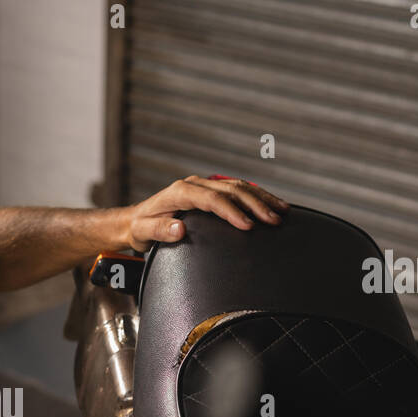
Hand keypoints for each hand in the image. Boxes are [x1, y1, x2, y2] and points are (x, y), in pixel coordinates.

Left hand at [122, 175, 289, 252]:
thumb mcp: (142, 232)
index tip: (248, 225)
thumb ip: (159, 231)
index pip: (212, 199)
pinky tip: (272, 205)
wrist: (136, 221)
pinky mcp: (210, 191)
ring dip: (262, 199)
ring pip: (238, 187)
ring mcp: (204, 186)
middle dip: (255, 205)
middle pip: (231, 190)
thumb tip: (179, 229)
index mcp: (180, 191)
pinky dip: (257, 197)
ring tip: (282, 211)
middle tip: (274, 220)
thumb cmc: (139, 228)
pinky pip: (237, 190)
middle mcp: (194, 184)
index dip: (231, 212)